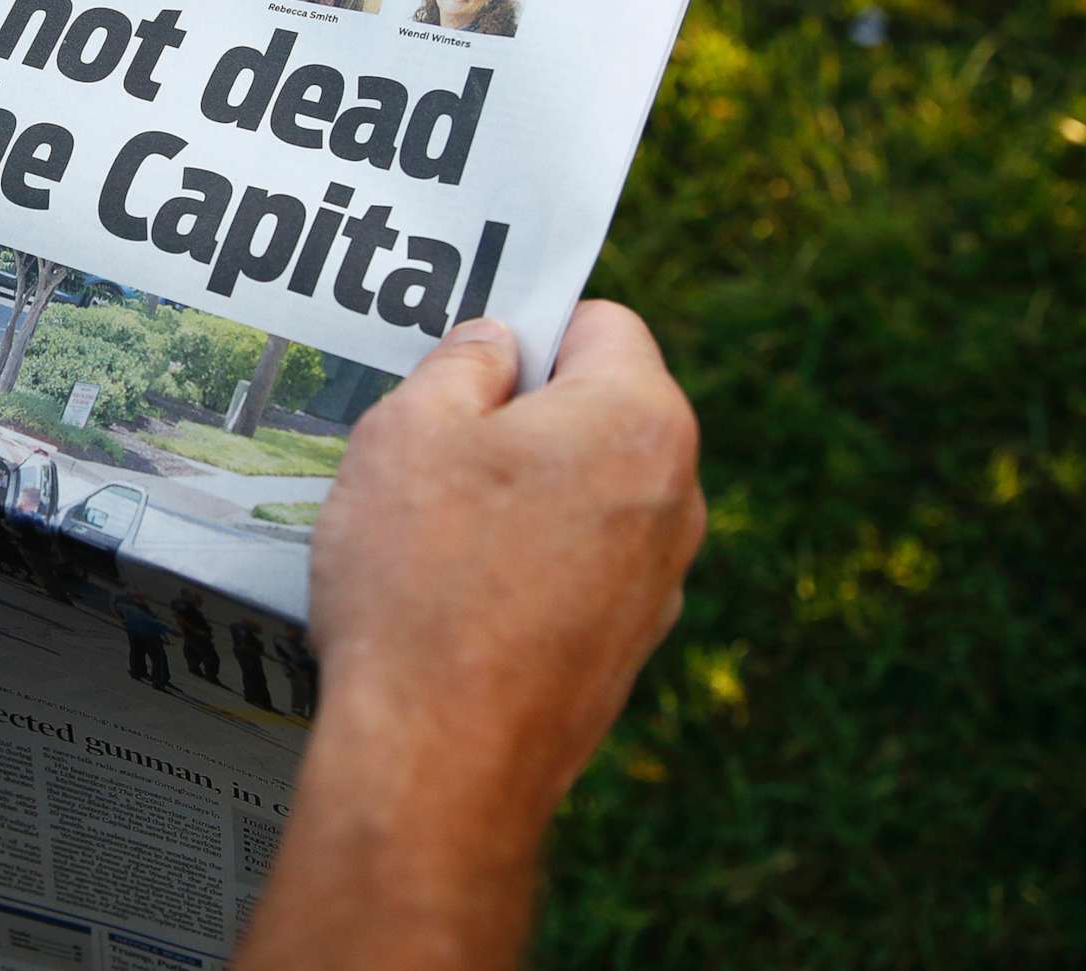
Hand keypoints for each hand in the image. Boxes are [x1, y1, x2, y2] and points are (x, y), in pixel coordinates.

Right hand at [310, 302, 704, 823]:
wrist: (438, 763)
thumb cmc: (421, 582)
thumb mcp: (409, 430)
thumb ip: (461, 363)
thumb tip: (497, 347)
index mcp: (640, 420)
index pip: (601, 322)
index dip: (526, 329)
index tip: (461, 367)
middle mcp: (676, 498)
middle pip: (598, 410)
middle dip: (520, 415)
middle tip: (428, 446)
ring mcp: (660, 584)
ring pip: (584, 493)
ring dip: (518, 494)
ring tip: (428, 532)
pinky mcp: (627, 651)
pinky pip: (576, 569)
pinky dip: (524, 566)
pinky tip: (450, 598)